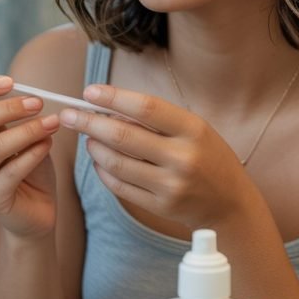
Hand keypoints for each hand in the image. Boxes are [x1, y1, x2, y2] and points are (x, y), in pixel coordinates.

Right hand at [0, 75, 59, 238]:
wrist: (37, 207)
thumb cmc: (28, 164)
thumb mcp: (21, 132)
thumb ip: (16, 115)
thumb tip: (30, 94)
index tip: (10, 82)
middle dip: (8, 108)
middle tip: (39, 103)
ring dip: (28, 130)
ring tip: (53, 123)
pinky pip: (10, 172)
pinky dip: (33, 154)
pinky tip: (48, 145)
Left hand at [59, 83, 260, 228]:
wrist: (229, 204)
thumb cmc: (208, 157)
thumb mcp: (194, 129)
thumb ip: (157, 120)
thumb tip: (108, 107)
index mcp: (193, 130)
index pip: (146, 108)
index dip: (113, 98)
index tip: (89, 92)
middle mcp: (182, 158)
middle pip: (123, 136)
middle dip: (89, 123)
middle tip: (69, 115)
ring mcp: (170, 186)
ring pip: (116, 163)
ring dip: (93, 148)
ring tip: (86, 137)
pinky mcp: (160, 206)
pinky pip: (120, 186)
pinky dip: (103, 170)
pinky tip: (98, 160)